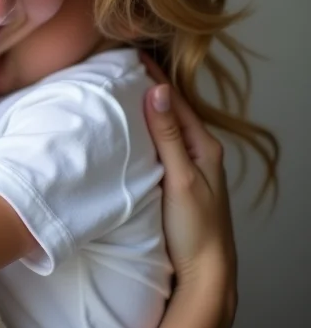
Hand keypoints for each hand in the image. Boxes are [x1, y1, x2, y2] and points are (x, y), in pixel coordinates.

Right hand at [144, 82, 237, 327]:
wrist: (205, 272)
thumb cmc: (196, 229)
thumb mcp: (181, 178)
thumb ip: (168, 136)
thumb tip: (158, 91)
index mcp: (204, 146)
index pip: (175, 102)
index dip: (154, 77)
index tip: (133, 54)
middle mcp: (199, 152)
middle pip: (171, 110)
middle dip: (149, 86)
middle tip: (122, 66)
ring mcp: (189, 166)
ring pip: (165, 127)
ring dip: (146, 108)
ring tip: (123, 89)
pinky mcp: (177, 180)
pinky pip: (161, 144)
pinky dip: (146, 130)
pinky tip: (132, 129)